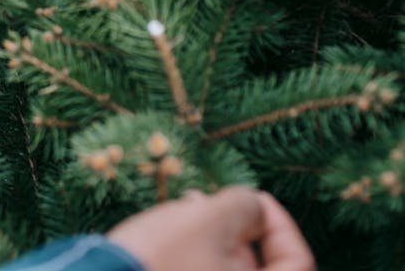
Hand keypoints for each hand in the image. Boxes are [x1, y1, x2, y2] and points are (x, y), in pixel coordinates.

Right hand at [106, 188, 315, 270]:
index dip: (281, 222)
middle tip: (211, 203)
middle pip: (260, 270)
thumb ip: (244, 205)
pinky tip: (172, 238)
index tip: (255, 197)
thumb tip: (252, 207)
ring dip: (216, 244)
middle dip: (241, 231)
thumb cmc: (161, 260)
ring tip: (186, 214)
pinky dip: (197, 261)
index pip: (298, 262)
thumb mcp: (208, 218)